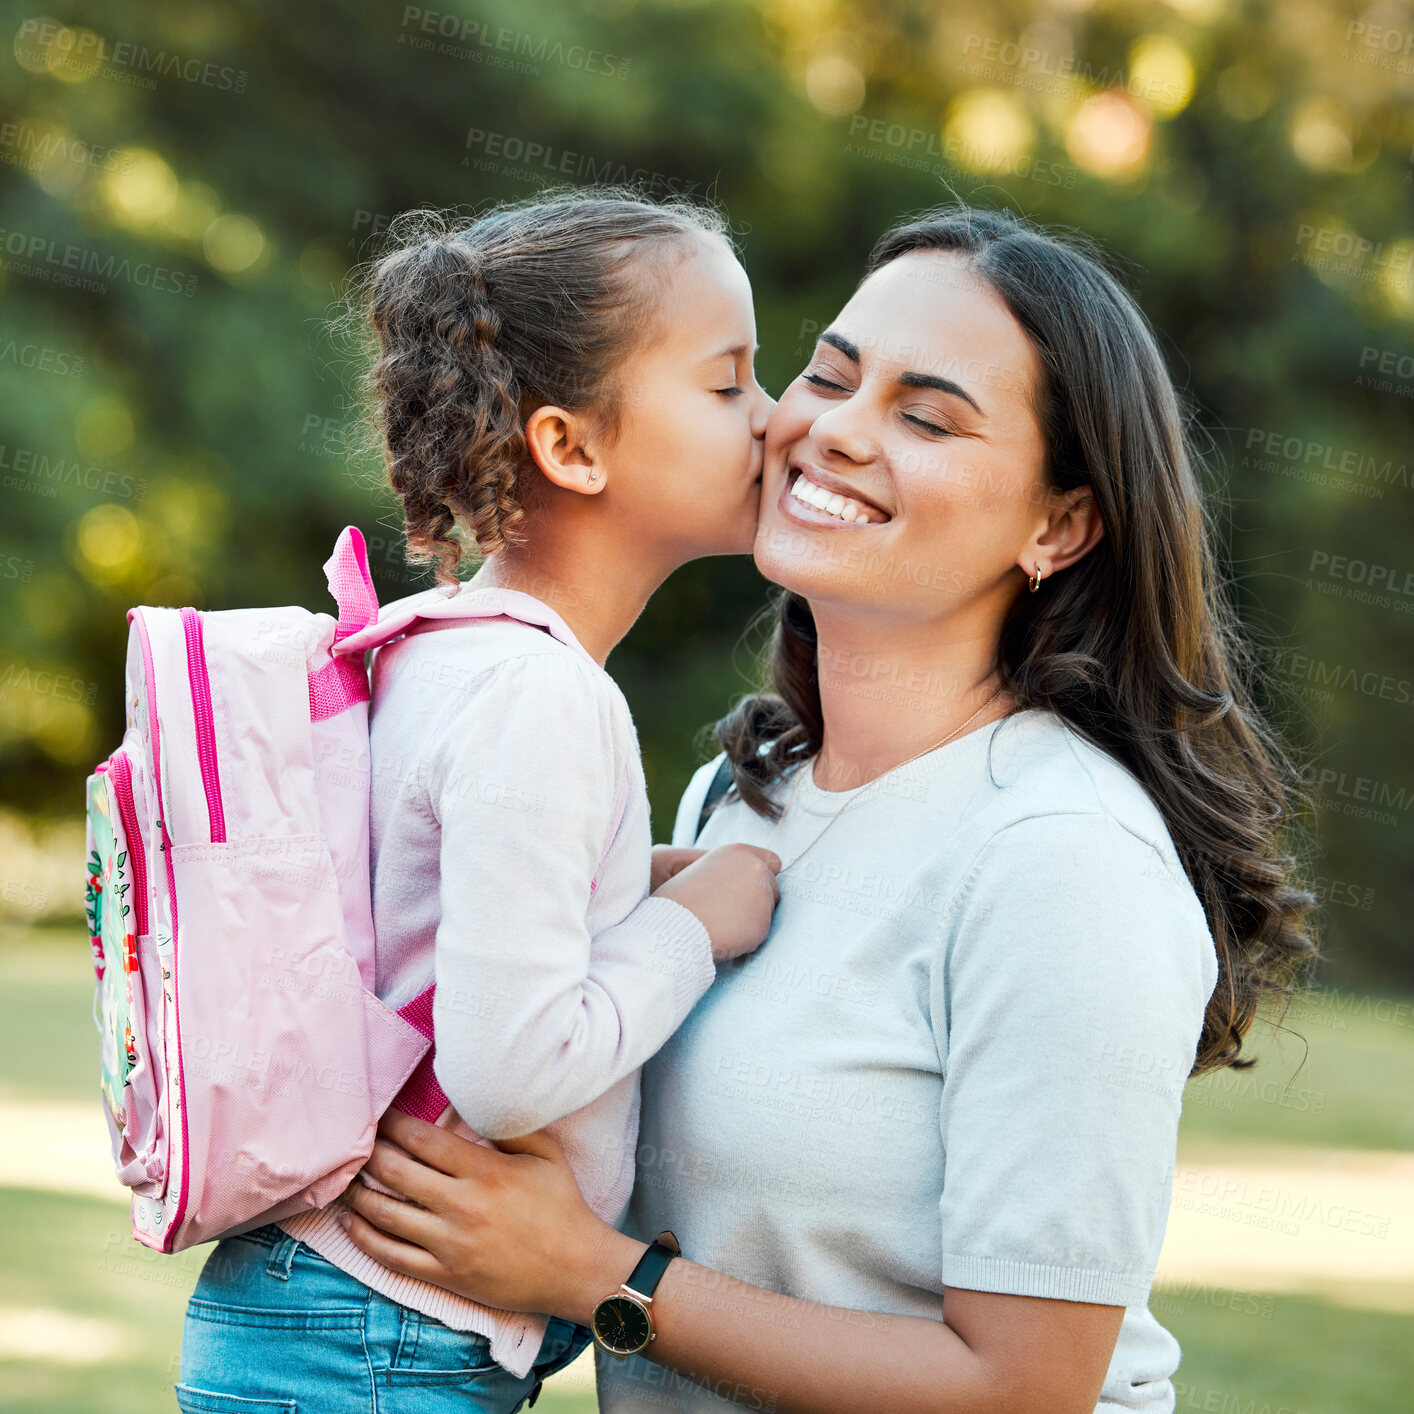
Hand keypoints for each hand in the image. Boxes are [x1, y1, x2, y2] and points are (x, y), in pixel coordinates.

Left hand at [340, 1109, 642, 1321]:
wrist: (575, 1268)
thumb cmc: (562, 1204)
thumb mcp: (545, 1153)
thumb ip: (508, 1127)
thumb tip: (475, 1103)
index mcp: (485, 1171)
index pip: (423, 1140)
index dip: (394, 1124)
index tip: (379, 1114)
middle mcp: (461, 1206)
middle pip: (396, 1173)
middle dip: (370, 1153)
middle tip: (355, 1141)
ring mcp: (449, 1244)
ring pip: (386, 1215)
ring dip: (358, 1194)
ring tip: (344, 1178)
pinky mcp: (445, 1274)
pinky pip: (391, 1257)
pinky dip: (364, 1237)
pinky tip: (350, 1221)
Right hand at [654, 843, 780, 961]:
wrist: (673, 928)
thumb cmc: (679, 902)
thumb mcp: (700, 871)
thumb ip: (726, 870)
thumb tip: (750, 875)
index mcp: (736, 852)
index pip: (771, 861)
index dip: (761, 877)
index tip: (751, 888)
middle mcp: (754, 868)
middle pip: (772, 887)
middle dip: (756, 900)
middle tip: (728, 911)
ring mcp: (762, 894)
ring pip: (766, 911)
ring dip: (750, 919)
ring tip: (720, 923)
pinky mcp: (763, 922)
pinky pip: (759, 933)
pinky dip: (746, 938)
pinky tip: (725, 936)